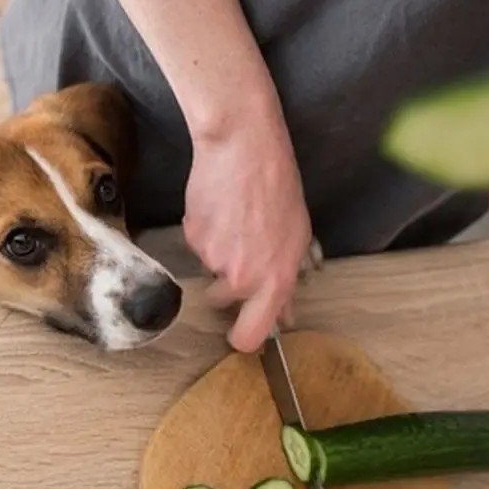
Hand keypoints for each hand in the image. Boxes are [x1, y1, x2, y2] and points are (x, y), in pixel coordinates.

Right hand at [182, 96, 313, 352]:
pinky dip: (206, 231)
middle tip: (236, 258)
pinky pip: (197, 245)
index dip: (243, 338)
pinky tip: (220, 207)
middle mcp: (242, 277)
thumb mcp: (297, 237)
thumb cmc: (279, 188)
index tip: (241, 332)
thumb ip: (287, 281)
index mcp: (275, 280)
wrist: (244, 149)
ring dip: (217, 253)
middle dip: (223, 290)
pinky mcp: (192, 238)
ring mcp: (213, 258)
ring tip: (234, 221)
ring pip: (209, 269)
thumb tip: (285, 315)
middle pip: (220, 303)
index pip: (251, 335)